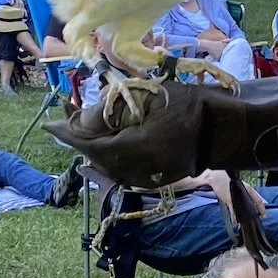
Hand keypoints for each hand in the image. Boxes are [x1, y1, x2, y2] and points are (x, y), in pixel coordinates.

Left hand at [46, 77, 277, 189]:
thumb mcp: (149, 97)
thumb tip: (85, 118)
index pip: (90, 145)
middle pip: (98, 160)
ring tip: (87, 136)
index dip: (67, 136)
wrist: (228, 129)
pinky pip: (128, 173)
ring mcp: (151, 178)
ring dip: (97, 153)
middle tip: (67, 126)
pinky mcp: (161, 179)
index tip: (50, 126)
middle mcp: (138, 168)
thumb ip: (115, 109)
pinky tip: (113, 148)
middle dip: (81, 143)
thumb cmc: (192, 104)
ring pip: (112, 169)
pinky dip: (114, 161)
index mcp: (135, 147)